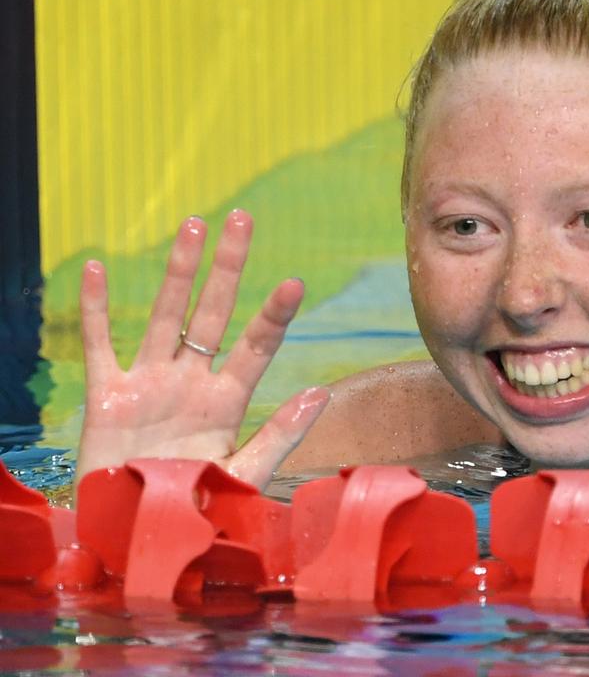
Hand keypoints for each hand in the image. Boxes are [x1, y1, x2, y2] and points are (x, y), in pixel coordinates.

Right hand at [76, 210, 329, 489]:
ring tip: (194, 224)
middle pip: (214, 313)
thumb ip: (281, 435)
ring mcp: (149, 385)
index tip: (295, 282)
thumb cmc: (195, 514)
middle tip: (243, 218)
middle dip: (228, 267)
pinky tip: (97, 268)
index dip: (274, 315)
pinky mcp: (106, 397)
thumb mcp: (245, 477)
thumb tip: (322, 392)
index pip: (256, 348)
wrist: (135, 540)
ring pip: (164, 315)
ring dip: (178, 271)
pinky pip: (101, 344)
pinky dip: (96, 309)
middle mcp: (190, 384)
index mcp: (226, 403)